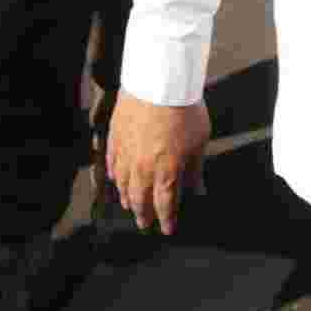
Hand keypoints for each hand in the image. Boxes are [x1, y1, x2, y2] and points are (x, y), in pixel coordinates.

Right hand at [106, 93, 209, 234]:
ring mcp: (125, 151)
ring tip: (129, 205)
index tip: (167, 229)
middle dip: (143, 214)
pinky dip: (113, 174)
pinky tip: (114, 179)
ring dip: (126, 197)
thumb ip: (195, 169)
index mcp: (166, 171)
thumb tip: (198, 190)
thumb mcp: (199, 142)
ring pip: (122, 183)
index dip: (165, 219)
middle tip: (144, 224)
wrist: (159, 81)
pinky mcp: (115, 135)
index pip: (164, 204)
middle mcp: (142, 166)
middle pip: (140, 198)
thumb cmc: (184, 110)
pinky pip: (111, 161)